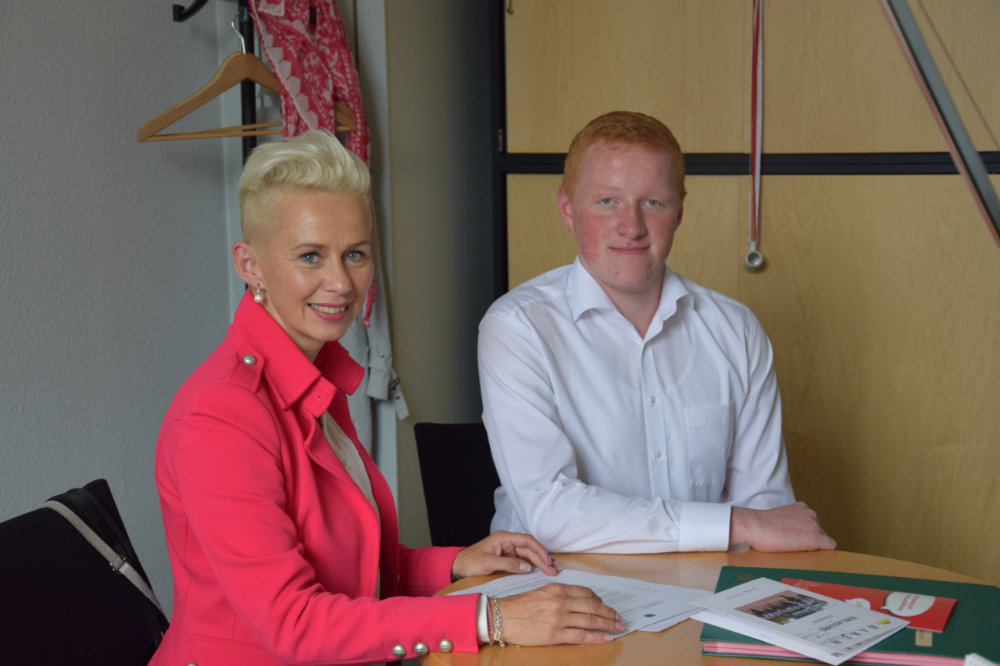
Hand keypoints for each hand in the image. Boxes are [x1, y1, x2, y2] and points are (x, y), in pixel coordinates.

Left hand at [451, 531, 558, 579]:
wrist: (458, 567)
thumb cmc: (470, 562)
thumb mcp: (488, 563)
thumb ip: (508, 564)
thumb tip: (527, 568)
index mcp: (504, 538)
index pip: (527, 540)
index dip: (539, 550)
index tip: (548, 561)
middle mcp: (508, 542)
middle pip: (530, 549)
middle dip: (543, 559)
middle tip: (554, 571)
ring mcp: (508, 550)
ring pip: (528, 556)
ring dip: (540, 563)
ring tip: (552, 572)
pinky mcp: (507, 559)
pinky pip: (523, 561)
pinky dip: (533, 566)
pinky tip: (541, 571)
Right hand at [496, 583, 622, 645]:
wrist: (500, 617)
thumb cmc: (517, 606)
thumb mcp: (540, 592)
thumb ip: (558, 595)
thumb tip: (576, 603)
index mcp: (557, 588)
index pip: (586, 593)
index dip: (600, 601)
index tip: (606, 606)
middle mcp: (560, 601)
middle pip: (593, 607)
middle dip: (609, 613)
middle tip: (618, 618)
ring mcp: (559, 618)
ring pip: (591, 620)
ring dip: (607, 624)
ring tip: (617, 627)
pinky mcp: (555, 634)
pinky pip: (582, 636)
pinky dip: (597, 637)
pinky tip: (606, 638)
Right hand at [730, 502, 836, 551]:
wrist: (755, 526)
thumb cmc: (761, 526)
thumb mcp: (780, 517)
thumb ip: (790, 522)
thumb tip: (790, 534)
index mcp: (802, 507)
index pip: (813, 524)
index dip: (806, 534)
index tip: (797, 541)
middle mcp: (811, 514)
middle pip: (820, 532)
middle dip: (811, 540)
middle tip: (795, 547)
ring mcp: (814, 525)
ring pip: (824, 540)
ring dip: (814, 546)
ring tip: (798, 550)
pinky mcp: (815, 538)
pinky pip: (830, 546)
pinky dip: (823, 552)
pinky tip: (810, 555)